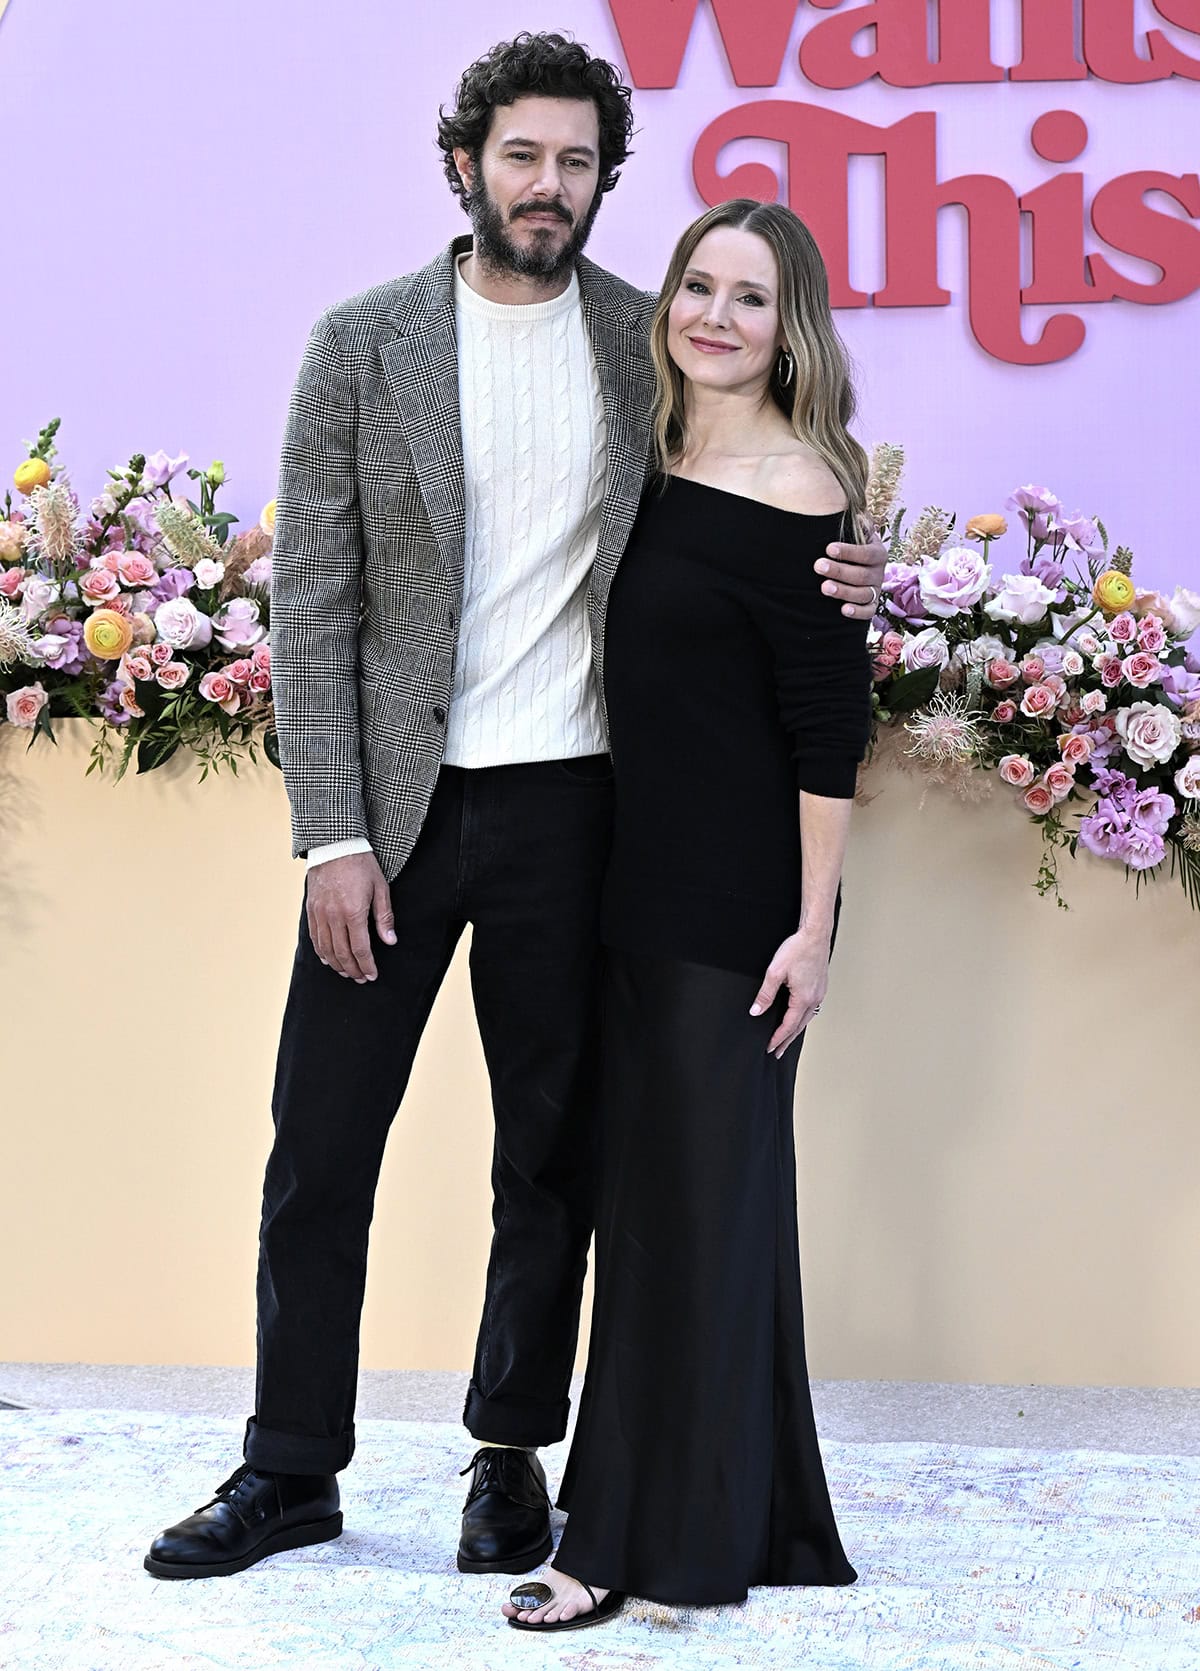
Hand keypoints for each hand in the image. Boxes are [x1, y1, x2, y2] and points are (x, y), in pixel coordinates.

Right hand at [306, 851, 396, 982]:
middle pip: (342, 953)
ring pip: (326, 949)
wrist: (335, 845)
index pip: (360, 949)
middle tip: (360, 978)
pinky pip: (314, 937)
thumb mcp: (380, 888)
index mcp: (353, 912)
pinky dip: (321, 952)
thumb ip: (384, 917)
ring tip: (347, 972)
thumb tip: (390, 941)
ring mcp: (319, 913)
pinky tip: (329, 959)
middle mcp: (334, 916)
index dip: (367, 965)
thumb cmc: (361, 864)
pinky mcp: (310, 909)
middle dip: (353, 970)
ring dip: (337, 965)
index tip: (372, 975)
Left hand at [749, 926, 830, 1056]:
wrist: (815, 934)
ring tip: (787, 1039)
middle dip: (787, 1040)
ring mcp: (820, 993)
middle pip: (799, 1027)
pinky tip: (799, 1017)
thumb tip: (756, 1011)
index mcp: (803, 998)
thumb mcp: (775, 972)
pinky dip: (803, 1018)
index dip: (777, 1038)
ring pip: (807, 1019)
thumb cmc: (797, 949)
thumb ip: (765, 994)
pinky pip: (812, 1009)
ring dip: (795, 1031)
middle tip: (777, 1052)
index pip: (788, 1026)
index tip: (769, 1048)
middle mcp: (814, 999)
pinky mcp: (821, 986)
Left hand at [815, 530, 886, 620]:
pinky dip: (857, 612)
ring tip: (824, 587)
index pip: (866, 553)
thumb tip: (858, 516)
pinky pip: (868, 612)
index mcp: (877, 553)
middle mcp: (879, 573)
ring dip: (844, 591)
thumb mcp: (856, 534)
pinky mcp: (871, 606)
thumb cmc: (851, 548)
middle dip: (839, 571)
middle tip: (818, 566)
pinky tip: (843, 610)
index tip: (828, 548)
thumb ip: (856, 525)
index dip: (848, 551)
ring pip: (863, 594)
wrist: (858, 567)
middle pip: (861, 575)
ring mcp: (875, 590)